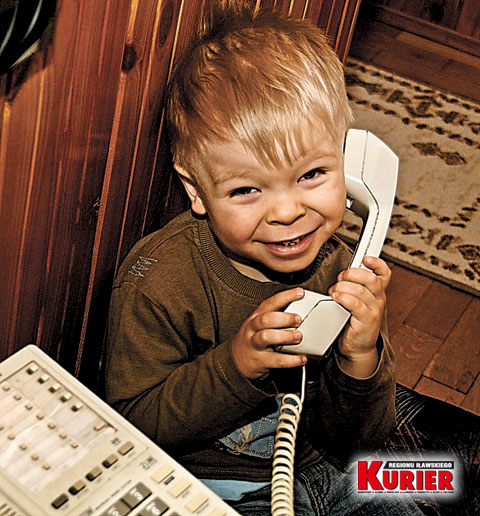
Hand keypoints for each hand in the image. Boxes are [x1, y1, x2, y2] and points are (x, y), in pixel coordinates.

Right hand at [231, 288, 307, 379]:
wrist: (236, 361)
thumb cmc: (252, 340)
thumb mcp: (259, 325)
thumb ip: (276, 318)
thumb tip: (301, 313)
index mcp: (255, 317)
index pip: (270, 303)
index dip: (285, 297)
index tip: (300, 293)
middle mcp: (253, 329)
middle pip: (265, 319)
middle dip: (284, 318)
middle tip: (298, 320)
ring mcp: (254, 345)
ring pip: (266, 337)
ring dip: (285, 336)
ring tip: (298, 337)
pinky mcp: (259, 361)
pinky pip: (276, 360)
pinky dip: (291, 360)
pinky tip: (301, 358)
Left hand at [328, 256, 390, 377]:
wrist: (357, 346)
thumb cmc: (353, 321)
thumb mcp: (356, 301)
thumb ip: (352, 286)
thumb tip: (341, 274)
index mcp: (377, 292)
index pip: (384, 273)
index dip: (377, 263)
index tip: (365, 258)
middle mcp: (378, 300)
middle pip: (370, 279)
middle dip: (351, 274)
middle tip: (339, 279)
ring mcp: (374, 311)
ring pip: (361, 290)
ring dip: (343, 287)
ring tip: (334, 292)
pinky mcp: (366, 321)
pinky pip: (356, 305)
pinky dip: (344, 298)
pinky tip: (336, 298)